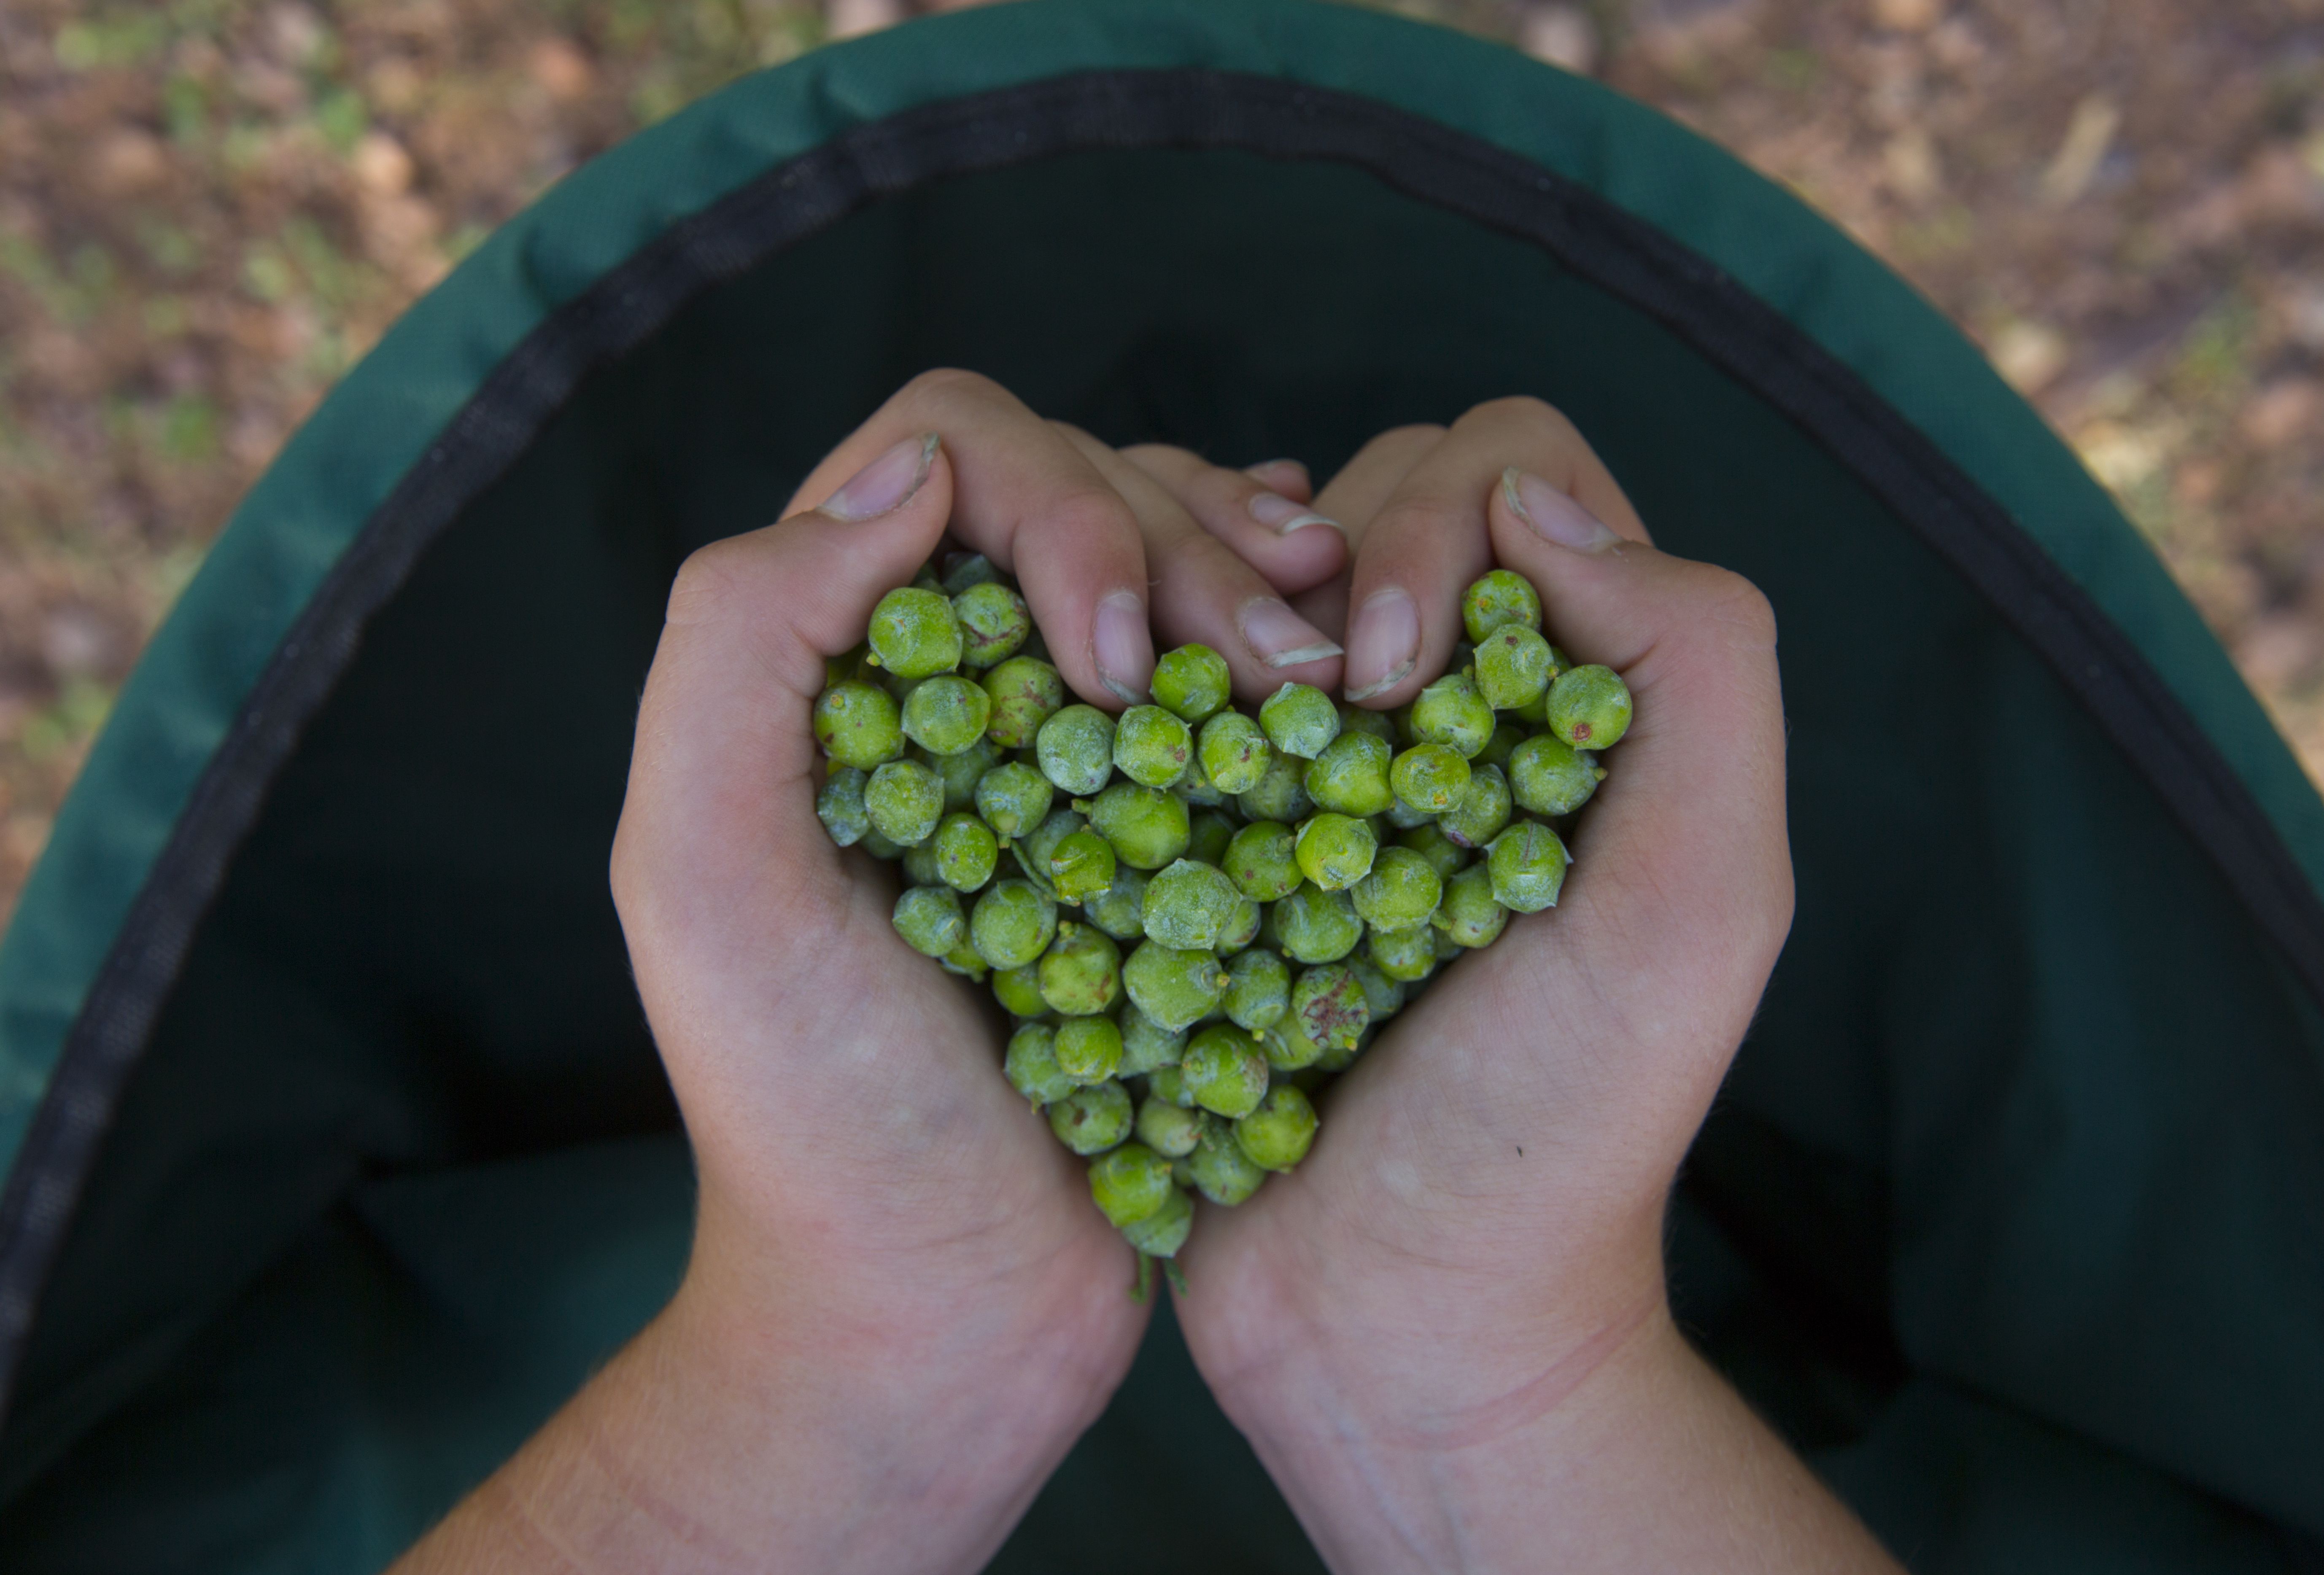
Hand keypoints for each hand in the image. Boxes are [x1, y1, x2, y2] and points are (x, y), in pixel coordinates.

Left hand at [389, 370, 1346, 1573]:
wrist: (941, 1316)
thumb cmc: (818, 1120)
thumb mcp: (711, 882)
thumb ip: (742, 644)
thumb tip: (906, 474)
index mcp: (828, 669)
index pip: (952, 456)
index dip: (1056, 503)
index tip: (1112, 656)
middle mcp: (944, 684)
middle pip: (1090, 495)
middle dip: (1191, 552)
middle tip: (1280, 674)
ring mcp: (1064, 760)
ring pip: (1183, 575)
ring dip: (1264, 595)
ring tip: (1333, 675)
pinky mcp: (1165, 844)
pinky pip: (1238, 694)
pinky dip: (1298, 661)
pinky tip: (1350, 669)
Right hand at [1142, 400, 1899, 1571]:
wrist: (1396, 1322)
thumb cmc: (1557, 1130)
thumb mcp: (1695, 902)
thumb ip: (1692, 668)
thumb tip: (1530, 498)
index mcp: (1576, 703)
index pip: (1510, 473)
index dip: (1436, 519)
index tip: (1385, 669)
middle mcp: (1447, 715)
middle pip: (1362, 500)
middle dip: (1319, 562)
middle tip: (1304, 706)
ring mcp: (1311, 778)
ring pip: (1240, 583)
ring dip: (1204, 616)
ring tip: (1187, 729)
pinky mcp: (1199, 851)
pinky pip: (1149, 702)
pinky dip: (1128, 693)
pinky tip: (1117, 738)